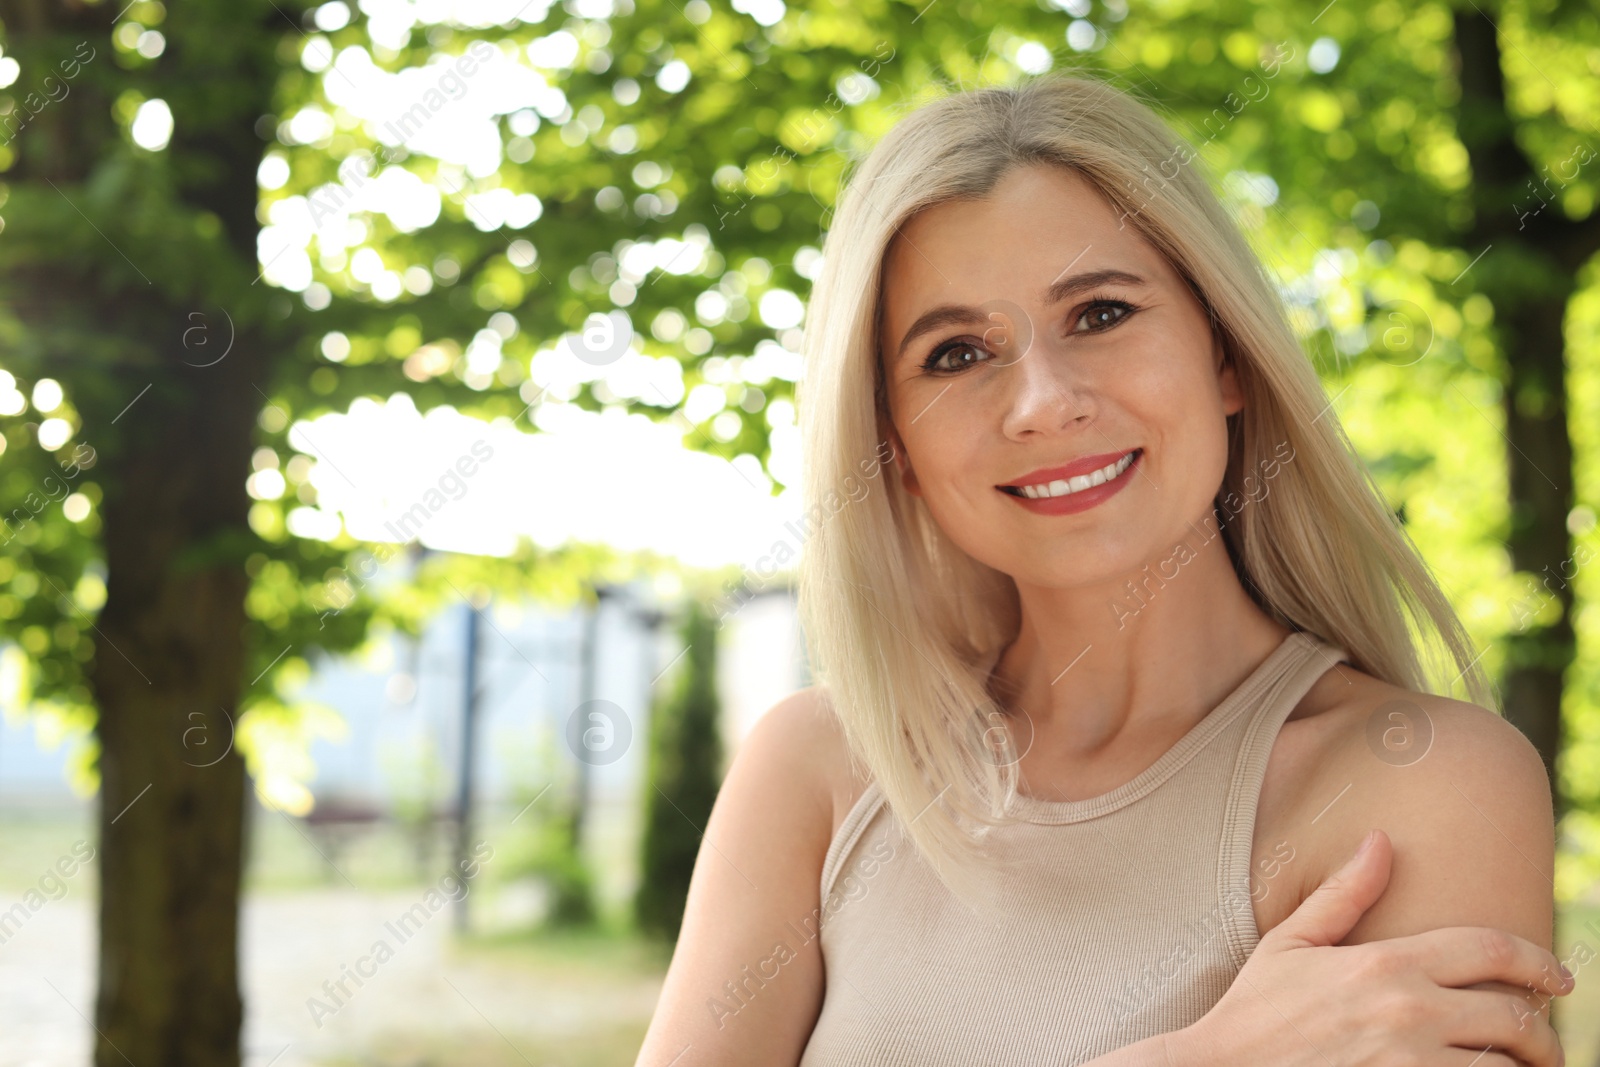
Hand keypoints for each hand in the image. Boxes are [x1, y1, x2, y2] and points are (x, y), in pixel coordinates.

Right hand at [1171, 829, 1571, 1066]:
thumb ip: (1344, 894)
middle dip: (1543, 1031)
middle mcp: (1410, 1013)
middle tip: (1545, 1041)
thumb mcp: (1291, 944)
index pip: (1490, 950)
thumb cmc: (1255, 1011)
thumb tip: (1382, 841)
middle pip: (1514, 1017)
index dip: (1537, 959)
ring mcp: (1412, 1065)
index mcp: (1386, 964)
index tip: (1558, 976)